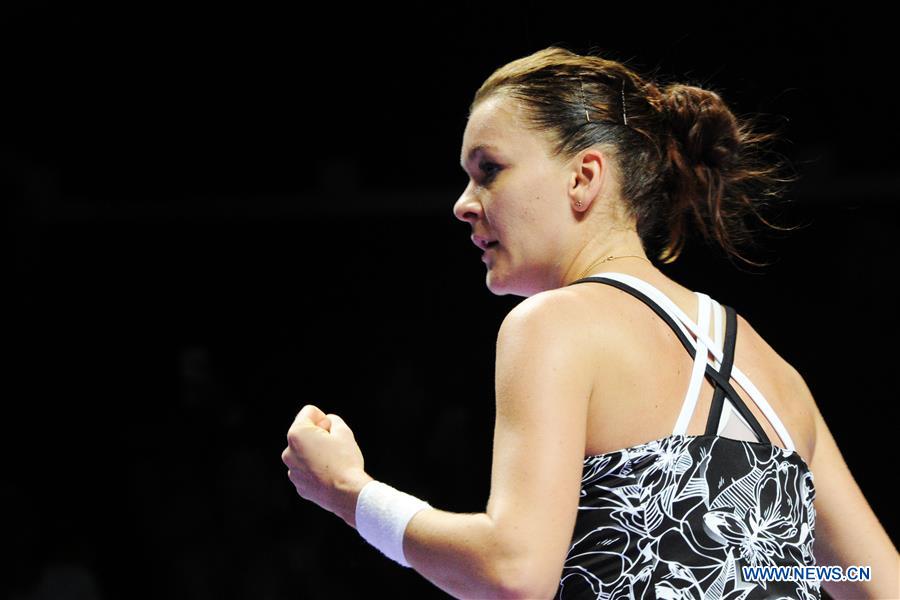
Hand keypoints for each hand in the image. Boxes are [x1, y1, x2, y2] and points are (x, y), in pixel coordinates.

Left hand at [281, 404, 373, 526]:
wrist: (346, 493)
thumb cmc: (345, 461)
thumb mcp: (344, 431)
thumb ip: (333, 420)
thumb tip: (327, 424)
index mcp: (297, 434)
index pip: (310, 412)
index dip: (325, 419)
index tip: (332, 432)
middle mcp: (288, 451)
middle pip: (306, 433)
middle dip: (319, 436)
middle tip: (334, 447)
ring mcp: (292, 470)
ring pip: (305, 452)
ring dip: (316, 453)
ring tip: (333, 463)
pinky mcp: (298, 484)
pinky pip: (306, 469)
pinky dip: (315, 469)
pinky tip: (329, 475)